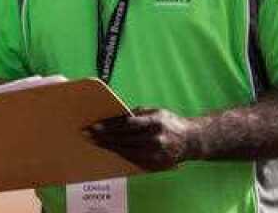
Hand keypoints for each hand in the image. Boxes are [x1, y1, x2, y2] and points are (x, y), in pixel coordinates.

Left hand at [85, 107, 199, 170]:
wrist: (191, 140)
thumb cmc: (169, 122)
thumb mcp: (155, 112)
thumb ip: (136, 114)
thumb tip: (114, 117)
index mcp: (155, 122)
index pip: (126, 124)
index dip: (108, 126)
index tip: (93, 126)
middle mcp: (155, 139)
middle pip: (123, 139)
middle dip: (103, 137)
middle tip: (86, 135)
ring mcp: (156, 153)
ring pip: (126, 151)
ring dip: (108, 147)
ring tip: (94, 143)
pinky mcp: (156, 164)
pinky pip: (133, 160)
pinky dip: (120, 155)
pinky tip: (110, 151)